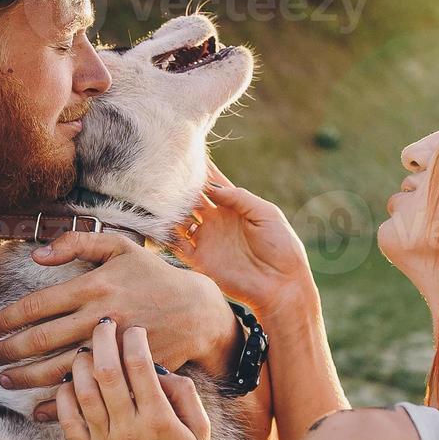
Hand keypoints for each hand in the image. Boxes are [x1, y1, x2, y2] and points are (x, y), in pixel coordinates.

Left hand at [0, 232, 237, 414]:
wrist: (198, 311)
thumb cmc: (154, 276)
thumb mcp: (120, 247)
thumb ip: (77, 242)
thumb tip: (36, 254)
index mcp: (96, 286)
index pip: (39, 304)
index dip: (10, 317)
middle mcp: (102, 318)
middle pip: (44, 339)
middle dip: (11, 350)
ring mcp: (114, 348)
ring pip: (60, 368)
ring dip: (26, 377)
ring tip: (6, 380)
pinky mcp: (127, 371)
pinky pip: (88, 391)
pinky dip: (59, 404)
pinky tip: (37, 408)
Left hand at [55, 320, 209, 439]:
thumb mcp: (202, 432)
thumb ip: (186, 396)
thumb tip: (163, 370)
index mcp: (159, 419)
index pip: (141, 366)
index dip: (134, 339)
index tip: (134, 329)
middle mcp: (128, 427)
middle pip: (107, 371)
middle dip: (102, 340)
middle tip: (104, 324)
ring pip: (83, 392)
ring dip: (80, 364)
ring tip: (86, 351)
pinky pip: (67, 420)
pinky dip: (63, 397)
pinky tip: (68, 383)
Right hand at [171, 160, 315, 318]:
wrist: (281, 285)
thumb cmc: (281, 247)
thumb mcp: (266, 214)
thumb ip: (239, 197)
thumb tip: (211, 186)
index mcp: (234, 207)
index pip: (212, 183)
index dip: (200, 170)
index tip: (185, 153)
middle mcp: (216, 221)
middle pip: (191, 198)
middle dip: (179, 186)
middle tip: (164, 171)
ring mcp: (206, 240)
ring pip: (179, 219)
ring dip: (169, 208)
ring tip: (157, 194)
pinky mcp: (199, 260)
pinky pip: (176, 245)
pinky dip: (165, 234)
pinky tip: (157, 222)